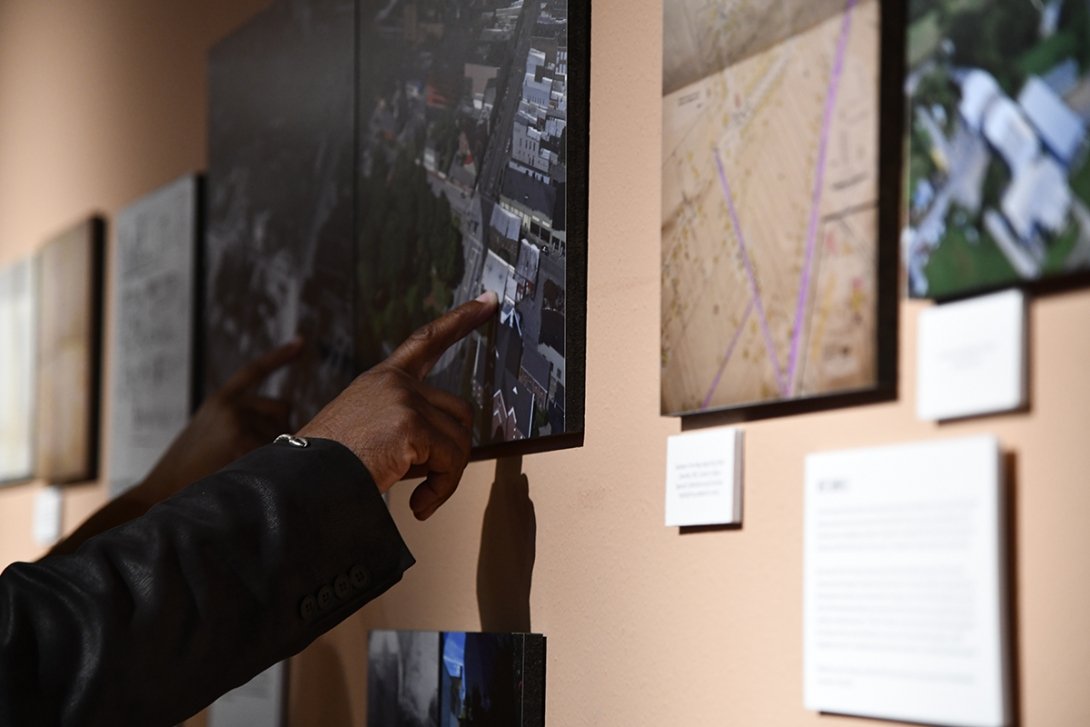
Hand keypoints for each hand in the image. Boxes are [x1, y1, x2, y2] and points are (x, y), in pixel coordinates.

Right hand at [49, 340, 303, 555]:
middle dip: (281, 431)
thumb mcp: (209, 438)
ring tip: (243, 472)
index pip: (254, 371)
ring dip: (276, 453)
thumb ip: (240, 425)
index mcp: (219, 401)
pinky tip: (247, 476)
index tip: (300, 341)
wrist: (158, 495)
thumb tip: (286, 430)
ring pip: (285, 432)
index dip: (279, 357)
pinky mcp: (242, 438)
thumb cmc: (188, 475)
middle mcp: (230, 404)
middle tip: (255, 459)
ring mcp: (237, 419)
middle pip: (283, 409)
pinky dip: (273, 466)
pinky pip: (278, 451)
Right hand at [298, 292, 497, 519]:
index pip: (426, 340)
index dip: (460, 319)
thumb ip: (406, 423)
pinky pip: (452, 461)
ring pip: (459, 440)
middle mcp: (394, 382)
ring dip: (446, 476)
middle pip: (459, 412)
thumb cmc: (330, 469)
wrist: (301, 485)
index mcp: (382, 379)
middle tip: (427, 482)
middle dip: (451, 453)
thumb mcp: (367, 430)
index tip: (488, 301)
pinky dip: (442, 489)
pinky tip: (418, 505)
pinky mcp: (411, 425)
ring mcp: (404, 400)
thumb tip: (450, 447)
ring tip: (419, 497)